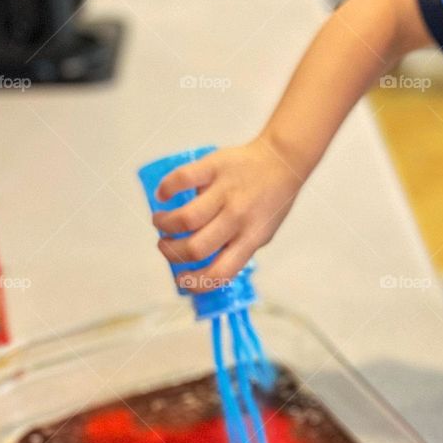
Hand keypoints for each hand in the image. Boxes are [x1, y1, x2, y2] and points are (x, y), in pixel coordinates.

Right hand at [150, 133, 304, 289]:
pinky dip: (166, 189)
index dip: (195, 282)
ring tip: (159, 222)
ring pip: (185, 218)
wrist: (283, 160)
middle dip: (172, 252)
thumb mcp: (263, 232)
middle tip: (165, 245)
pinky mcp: (215, 167)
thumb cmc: (272, 199)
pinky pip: (182, 179)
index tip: (180, 279)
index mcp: (251, 238)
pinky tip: (163, 195)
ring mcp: (225, 192)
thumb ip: (240, 248)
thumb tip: (206, 266)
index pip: (220, 272)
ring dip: (164, 224)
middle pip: (195, 248)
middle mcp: (238, 217)